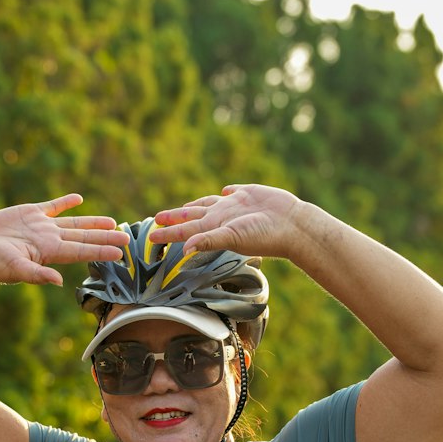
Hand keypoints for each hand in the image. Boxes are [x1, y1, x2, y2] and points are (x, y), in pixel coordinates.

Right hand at [0, 194, 127, 286]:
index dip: (101, 250)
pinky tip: (79, 199)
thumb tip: (58, 282)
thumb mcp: (13, 270)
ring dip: (93, 222)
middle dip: (106, 237)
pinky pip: (52, 207)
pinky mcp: (29, 214)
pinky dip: (66, 203)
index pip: (81, 251)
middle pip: (84, 237)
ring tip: (112, 221)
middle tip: (127, 236)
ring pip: (73, 223)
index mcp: (49, 252)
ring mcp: (41, 226)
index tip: (121, 252)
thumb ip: (35, 275)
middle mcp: (49, 239)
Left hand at [150, 184, 302, 258]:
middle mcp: (222, 216)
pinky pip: (235, 192)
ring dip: (196, 206)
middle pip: (192, 216)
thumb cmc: (264, 235)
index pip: (184, 230)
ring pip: (209, 204)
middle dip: (175, 217)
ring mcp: (235, 205)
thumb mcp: (233, 238)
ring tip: (185, 208)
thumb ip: (208, 241)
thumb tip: (184, 250)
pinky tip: (224, 191)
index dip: (167, 232)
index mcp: (215, 227)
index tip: (149, 236)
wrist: (293, 226)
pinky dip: (227, 192)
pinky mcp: (251, 194)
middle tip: (158, 219)